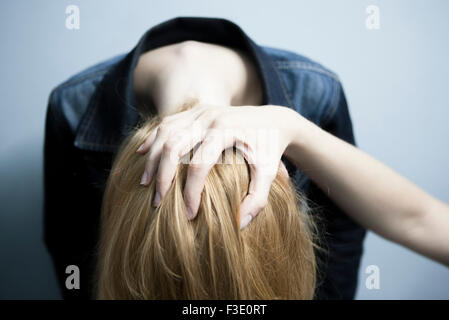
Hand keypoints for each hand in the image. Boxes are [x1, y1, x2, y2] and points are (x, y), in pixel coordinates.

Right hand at [137, 104, 299, 228]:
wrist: (272, 119)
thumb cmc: (269, 149)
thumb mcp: (269, 173)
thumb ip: (257, 200)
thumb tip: (240, 225)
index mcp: (226, 132)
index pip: (199, 165)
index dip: (191, 192)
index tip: (189, 214)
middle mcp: (210, 118)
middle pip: (174, 146)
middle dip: (162, 176)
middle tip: (157, 202)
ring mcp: (200, 112)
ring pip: (165, 133)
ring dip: (152, 158)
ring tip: (145, 183)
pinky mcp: (195, 111)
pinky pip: (166, 123)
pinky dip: (153, 139)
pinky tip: (144, 155)